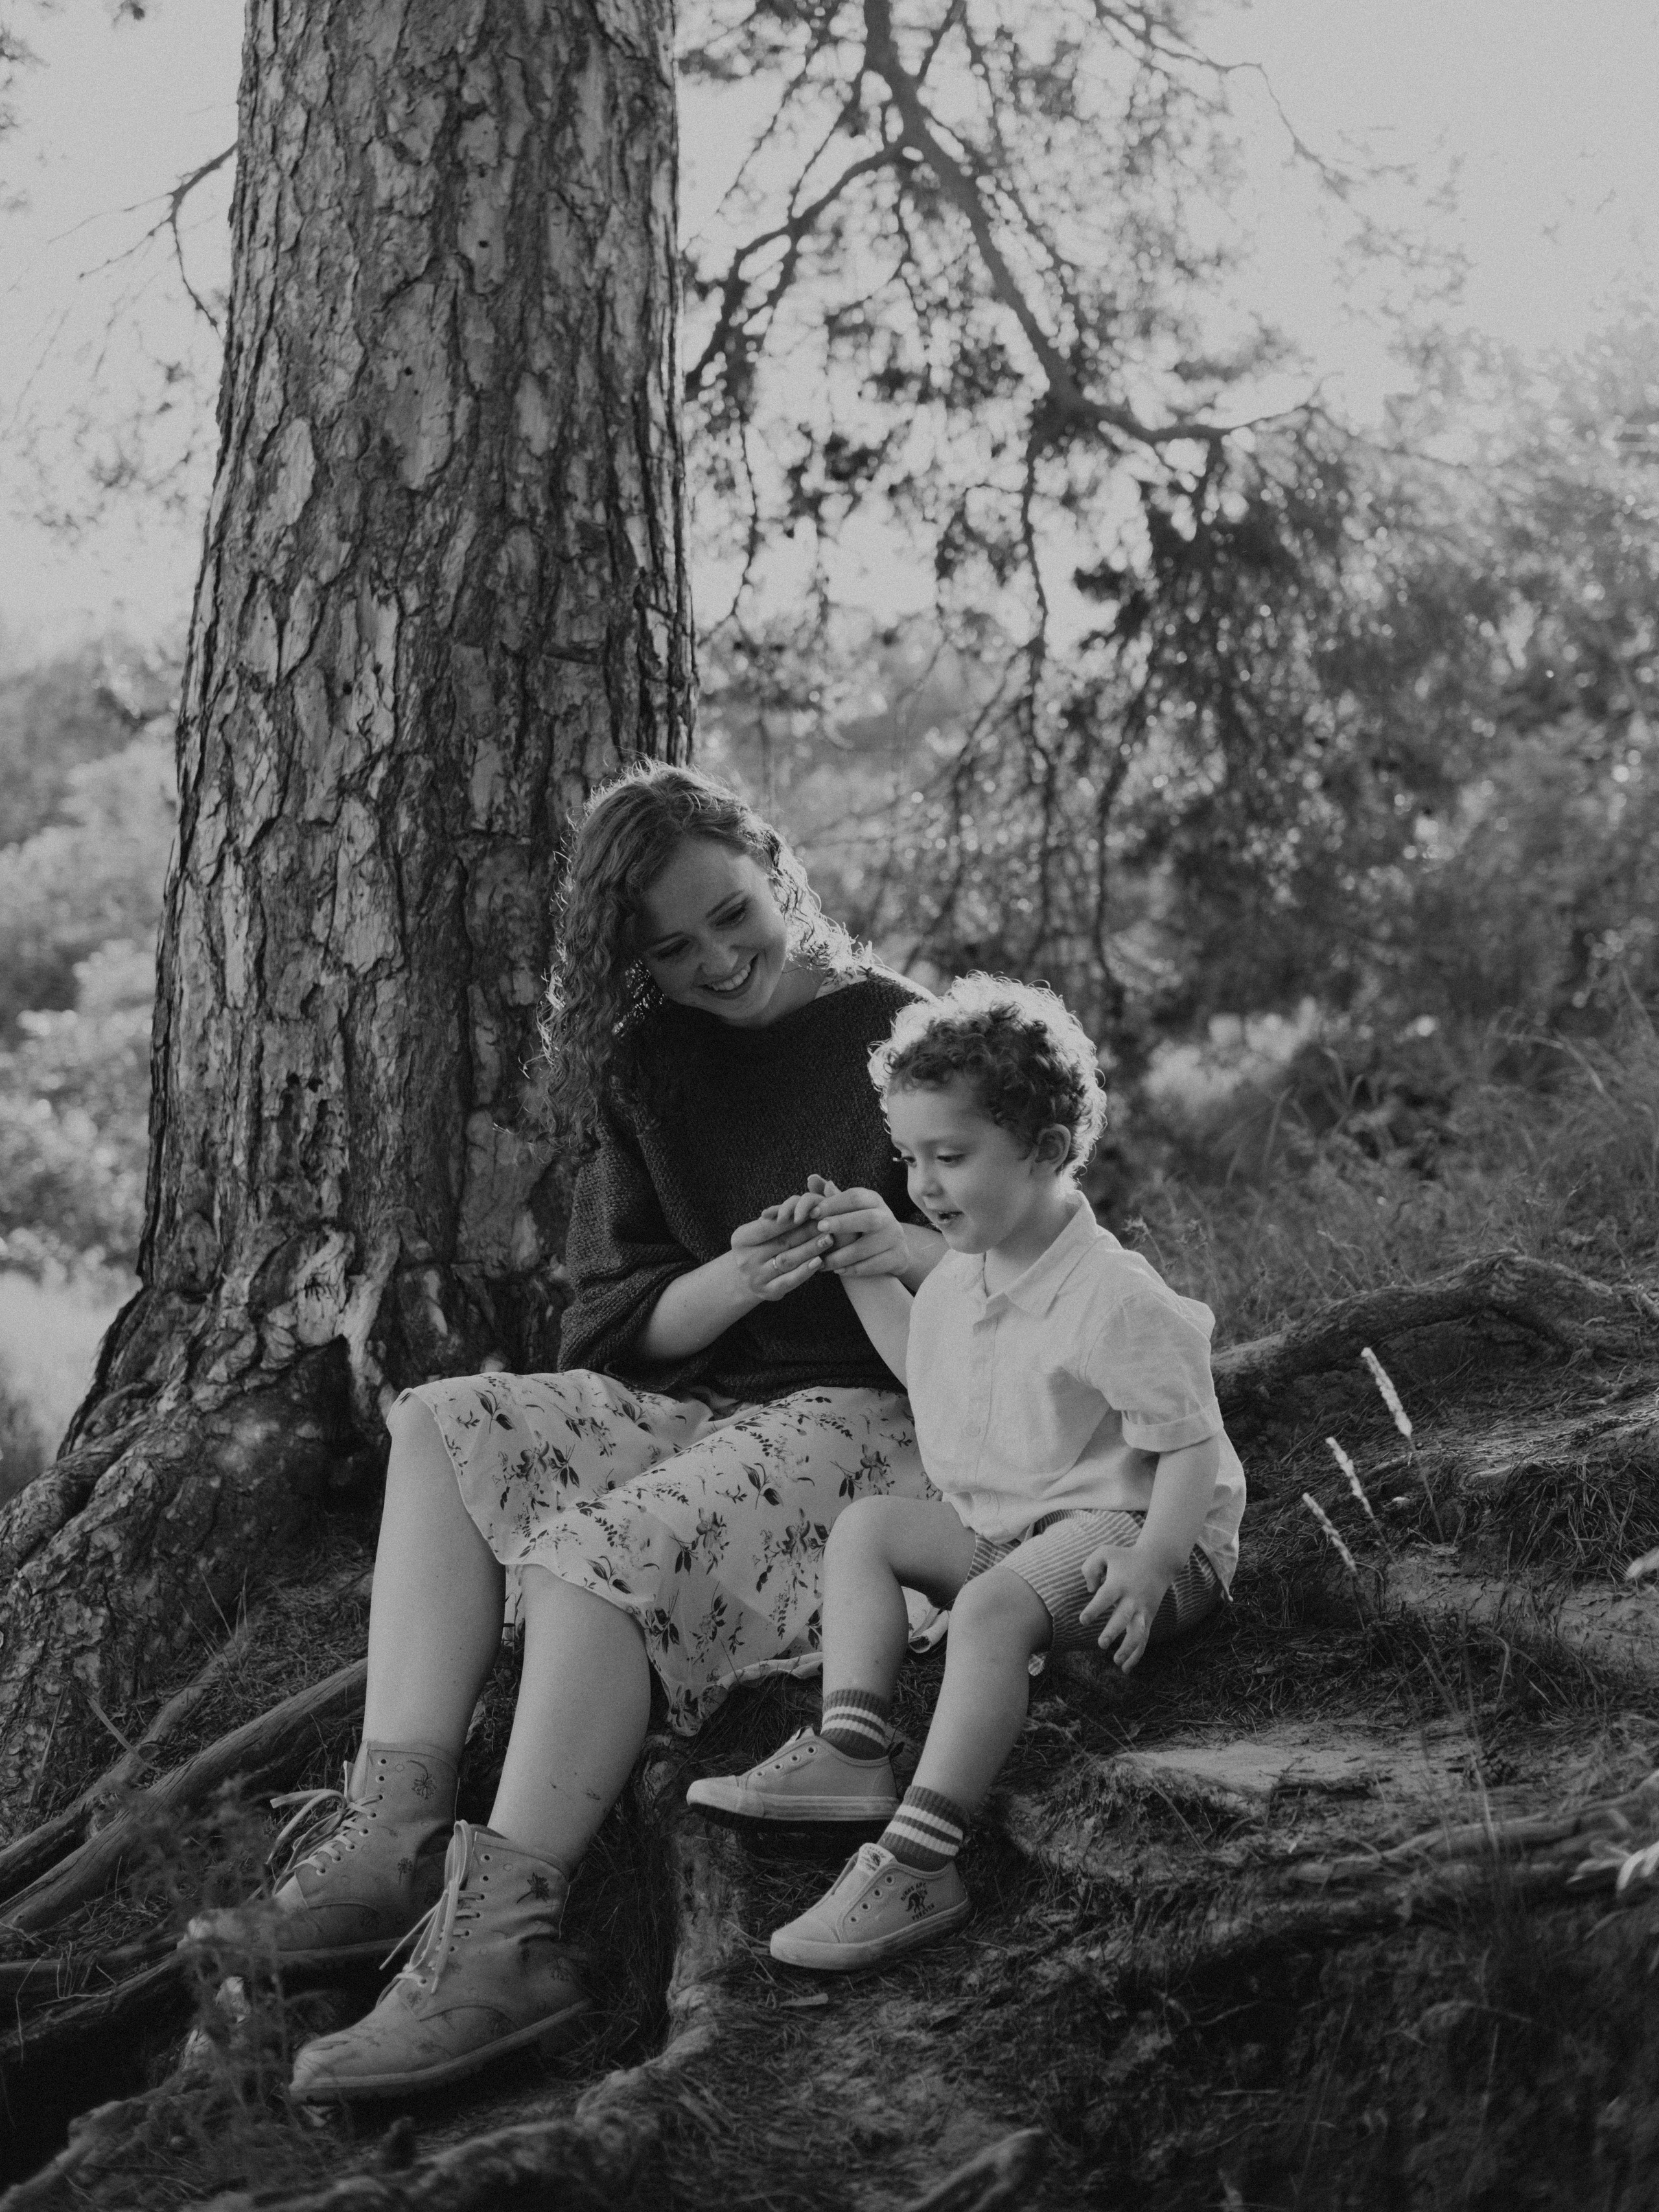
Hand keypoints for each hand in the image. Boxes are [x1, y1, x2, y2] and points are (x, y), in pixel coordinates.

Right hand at [727, 1204, 833, 1303]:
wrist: (746, 1277)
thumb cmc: (759, 1246)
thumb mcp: (760, 1231)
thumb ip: (777, 1219)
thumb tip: (804, 1204)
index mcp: (740, 1239)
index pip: (767, 1227)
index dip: (790, 1219)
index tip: (811, 1211)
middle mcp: (745, 1260)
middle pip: (781, 1243)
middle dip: (807, 1231)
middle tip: (827, 1223)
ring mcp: (756, 1278)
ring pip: (788, 1261)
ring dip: (810, 1249)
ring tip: (828, 1239)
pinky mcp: (768, 1292)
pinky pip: (790, 1281)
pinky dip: (805, 1271)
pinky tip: (819, 1261)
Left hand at [802, 1175, 910, 1278]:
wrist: (894, 1247)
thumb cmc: (862, 1224)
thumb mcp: (851, 1209)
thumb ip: (831, 1196)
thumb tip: (811, 1179)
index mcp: (874, 1201)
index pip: (856, 1197)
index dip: (834, 1203)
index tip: (812, 1213)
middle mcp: (887, 1217)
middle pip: (868, 1219)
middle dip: (842, 1223)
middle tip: (819, 1229)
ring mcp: (894, 1238)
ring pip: (868, 1246)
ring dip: (841, 1255)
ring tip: (821, 1260)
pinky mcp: (897, 1258)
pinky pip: (874, 1265)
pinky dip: (854, 1269)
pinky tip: (838, 1271)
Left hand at [1078, 1544, 1170, 1673]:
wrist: (1159, 1560)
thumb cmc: (1126, 1557)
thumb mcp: (1105, 1552)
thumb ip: (1090, 1568)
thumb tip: (1090, 1590)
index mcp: (1119, 1583)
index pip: (1105, 1598)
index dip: (1094, 1609)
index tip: (1083, 1620)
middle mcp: (1132, 1598)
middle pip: (1123, 1617)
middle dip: (1113, 1631)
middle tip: (1102, 1643)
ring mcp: (1143, 1610)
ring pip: (1138, 1632)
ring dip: (1129, 1648)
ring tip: (1116, 1662)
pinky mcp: (1149, 1618)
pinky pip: (1144, 1639)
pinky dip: (1137, 1655)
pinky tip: (1126, 1669)